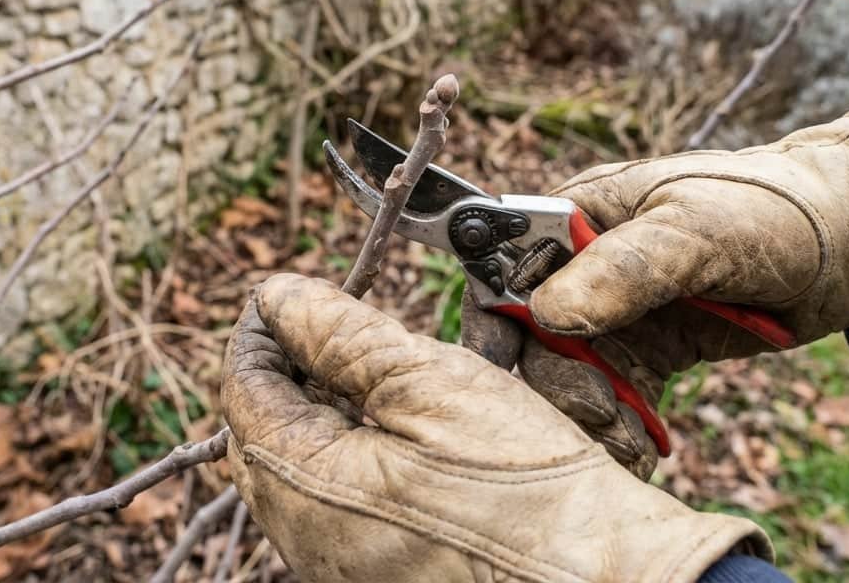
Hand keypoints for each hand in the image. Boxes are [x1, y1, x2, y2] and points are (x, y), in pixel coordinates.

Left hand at [223, 274, 770, 582]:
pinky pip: (342, 500)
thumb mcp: (430, 383)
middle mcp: (304, 537)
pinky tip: (414, 427)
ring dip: (333, 406)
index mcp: (302, 487)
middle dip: (296, 367)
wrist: (605, 578)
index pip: (243, 387)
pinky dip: (363, 450)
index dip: (265, 327)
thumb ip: (338, 333)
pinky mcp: (377, 574)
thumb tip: (276, 296)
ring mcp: (339, 564)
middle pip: (265, 429)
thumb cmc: (525, 488)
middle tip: (344, 327)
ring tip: (389, 371)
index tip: (300, 293)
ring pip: (304, 464)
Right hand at [463, 110, 848, 475]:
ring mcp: (615, 311)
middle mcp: (583, 265)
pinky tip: (637, 453)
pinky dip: (616, 429)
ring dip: (585, 415)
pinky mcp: (648, 350)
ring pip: (566, 375)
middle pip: (528, 336)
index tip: (502, 377)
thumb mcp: (697, 232)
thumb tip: (545, 312)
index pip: (502, 268)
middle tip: (596, 413)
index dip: (494, 324)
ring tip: (624, 441)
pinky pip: (612, 397)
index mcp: (578, 215)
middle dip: (552, 384)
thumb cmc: (771, 211)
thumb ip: (622, 269)